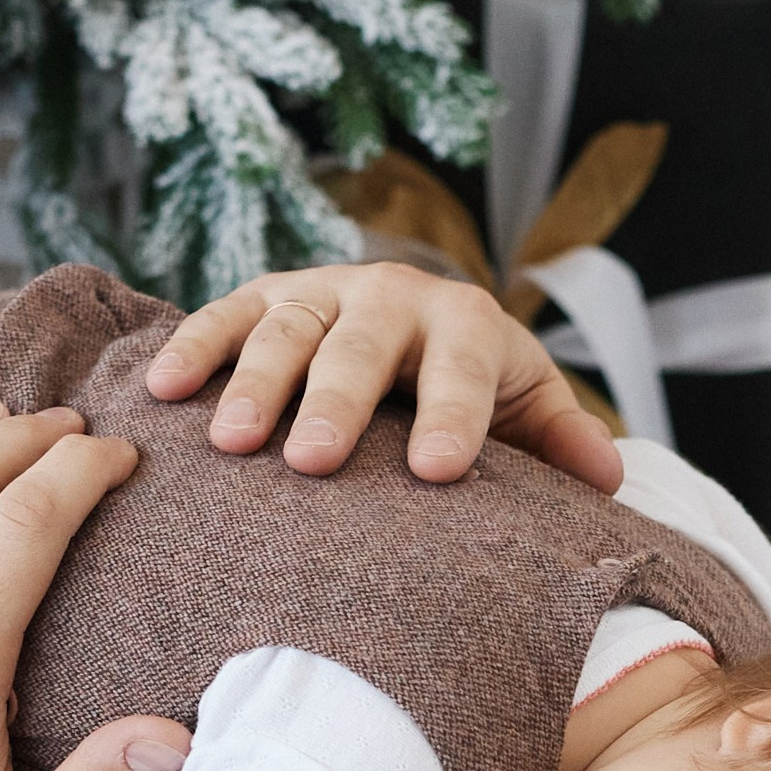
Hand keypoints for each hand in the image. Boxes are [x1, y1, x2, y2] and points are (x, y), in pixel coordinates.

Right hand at [144, 263, 622, 493]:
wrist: (419, 325)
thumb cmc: (477, 389)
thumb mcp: (527, 406)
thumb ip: (562, 440)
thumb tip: (608, 478)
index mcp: (465, 323)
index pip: (462, 369)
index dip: (453, 415)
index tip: (439, 471)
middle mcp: (391, 295)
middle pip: (362, 345)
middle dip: (338, 401)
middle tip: (315, 462)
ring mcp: (323, 292)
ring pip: (287, 328)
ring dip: (254, 381)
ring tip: (233, 443)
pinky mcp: (267, 296)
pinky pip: (224, 316)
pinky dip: (193, 348)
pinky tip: (163, 392)